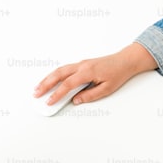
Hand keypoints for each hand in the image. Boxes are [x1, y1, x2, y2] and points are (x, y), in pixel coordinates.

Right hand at [33, 42, 157, 105]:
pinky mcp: (82, 63)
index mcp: (87, 72)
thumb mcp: (106, 89)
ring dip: (48, 78)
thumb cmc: (118, 73)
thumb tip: (75, 100)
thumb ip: (90, 95)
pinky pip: (65, 68)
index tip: (48, 102)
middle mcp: (82, 65)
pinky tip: (50, 80)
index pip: (67, 84)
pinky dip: (55, 74)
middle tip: (36, 94)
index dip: (57, 94)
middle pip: (59, 74)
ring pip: (60, 70)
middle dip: (45, 84)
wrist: (126, 60)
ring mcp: (81, 63)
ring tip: (38, 87)